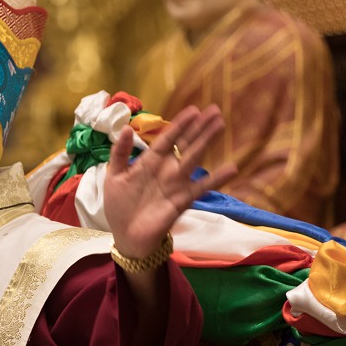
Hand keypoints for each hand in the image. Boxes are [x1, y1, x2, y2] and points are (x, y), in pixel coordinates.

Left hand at [102, 104, 236, 257]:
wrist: (126, 236)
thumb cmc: (119, 206)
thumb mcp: (114, 176)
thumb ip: (119, 153)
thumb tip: (127, 128)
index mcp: (150, 162)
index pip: (168, 138)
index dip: (180, 124)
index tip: (193, 109)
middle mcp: (167, 169)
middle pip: (186, 143)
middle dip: (200, 127)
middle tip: (215, 110)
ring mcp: (177, 183)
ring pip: (194, 157)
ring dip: (207, 141)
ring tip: (220, 124)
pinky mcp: (182, 200)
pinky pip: (202, 187)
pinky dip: (216, 179)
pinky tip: (232, 168)